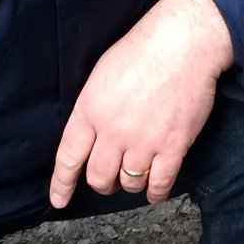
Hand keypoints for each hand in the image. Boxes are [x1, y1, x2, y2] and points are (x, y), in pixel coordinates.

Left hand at [48, 0, 234, 209]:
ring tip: (138, 173)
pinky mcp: (173, 146)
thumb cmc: (142, 50)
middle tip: (111, 179)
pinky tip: (156, 191)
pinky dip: (156, 193)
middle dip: (103, 183)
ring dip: (132, 184)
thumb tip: (91, 134)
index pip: (68, 157)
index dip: (62, 183)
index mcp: (89, 110)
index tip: (59, 200)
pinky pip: (160, 184)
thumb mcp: (101, 76)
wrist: (184, 43)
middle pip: (99, 177)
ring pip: (129, 184)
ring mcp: (143, 141)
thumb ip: (92, 108)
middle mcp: (113, 131)